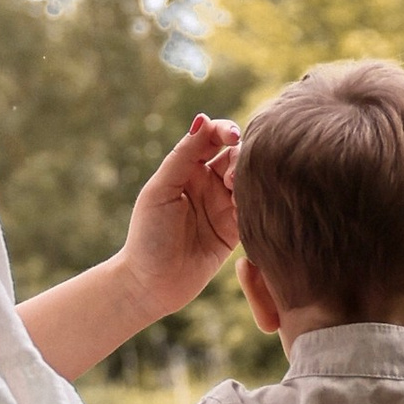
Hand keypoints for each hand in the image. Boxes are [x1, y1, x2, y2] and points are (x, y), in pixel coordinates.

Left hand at [119, 113, 240, 323]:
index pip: (213, 138)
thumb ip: (184, 155)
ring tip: (235, 193)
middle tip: (230, 177)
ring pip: (248, 181)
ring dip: (248, 181)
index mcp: (186, 168)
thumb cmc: (148, 235)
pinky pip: (254, 210)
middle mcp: (207, 184)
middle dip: (240, 158)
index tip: (232, 136)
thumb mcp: (161, 189)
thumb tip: (203, 118)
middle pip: (237, 156)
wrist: (150, 284)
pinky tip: (249, 209)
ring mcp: (223, 207)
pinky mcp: (235, 231)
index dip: (226, 131)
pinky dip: (256, 204)